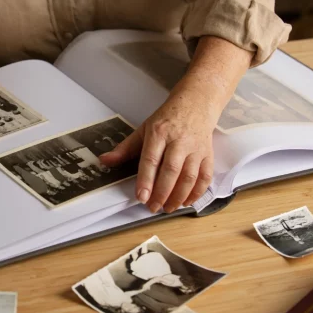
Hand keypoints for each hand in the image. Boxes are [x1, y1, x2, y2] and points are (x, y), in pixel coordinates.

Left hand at [99, 90, 215, 213]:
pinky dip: (197, 192)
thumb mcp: (143, 129)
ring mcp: (196, 148)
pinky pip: (205, 177)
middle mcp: (179, 141)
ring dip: (179, 196)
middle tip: (153, 207)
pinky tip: (186, 201)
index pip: (151, 159)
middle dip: (162, 193)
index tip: (141, 197)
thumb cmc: (167, 119)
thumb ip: (124, 148)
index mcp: (159, 133)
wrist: (195, 104)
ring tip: (168, 208)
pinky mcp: (208, 154)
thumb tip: (104, 161)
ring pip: (189, 176)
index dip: (146, 180)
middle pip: (171, 170)